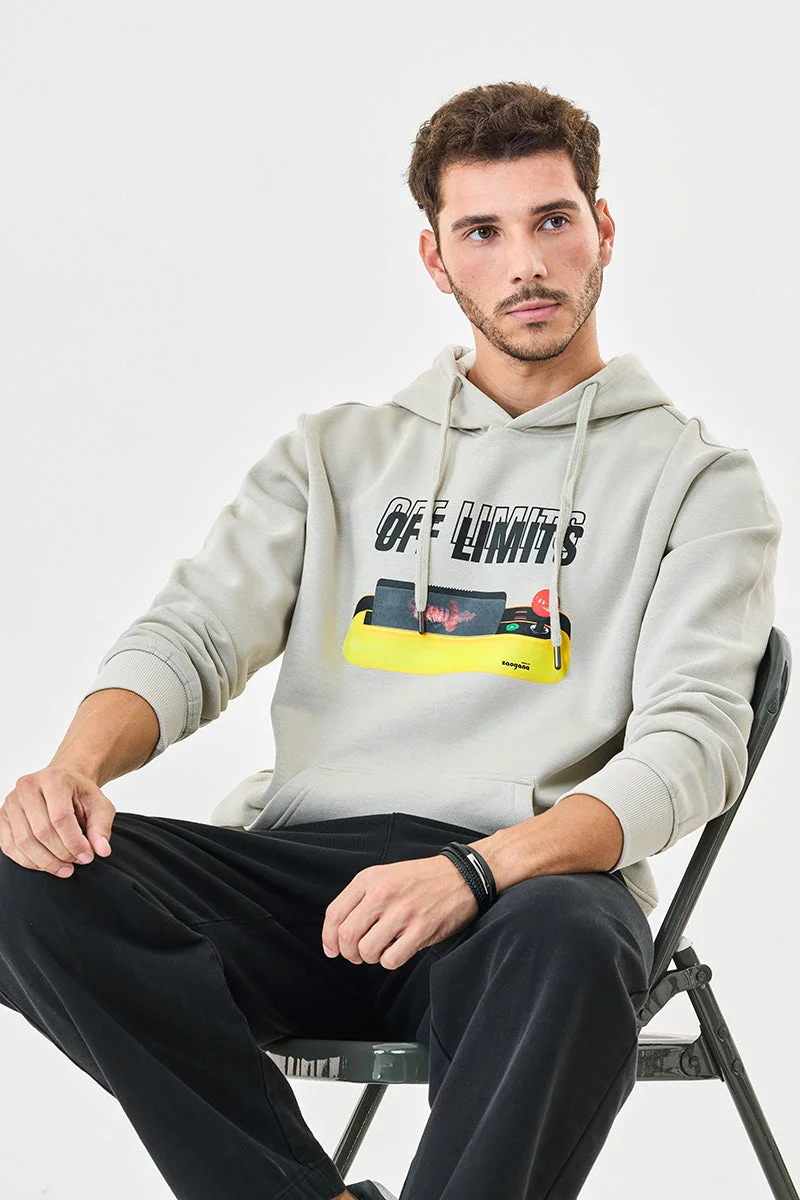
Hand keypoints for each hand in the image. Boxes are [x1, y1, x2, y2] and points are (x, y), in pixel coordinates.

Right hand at [0, 767, 114, 877]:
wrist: (62, 784)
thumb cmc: (80, 794)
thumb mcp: (100, 805)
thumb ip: (101, 827)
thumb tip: (102, 850)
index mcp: (54, 778)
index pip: (60, 817)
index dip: (74, 842)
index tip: (87, 856)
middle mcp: (28, 786)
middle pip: (41, 831)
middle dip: (61, 853)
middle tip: (77, 862)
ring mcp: (11, 801)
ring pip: (24, 841)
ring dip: (46, 861)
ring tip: (65, 868)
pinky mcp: (2, 816)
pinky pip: (9, 846)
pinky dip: (29, 861)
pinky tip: (47, 865)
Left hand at [320, 854, 478, 970]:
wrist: (461, 876)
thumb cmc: (422, 878)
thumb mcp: (385, 876)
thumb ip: (361, 899)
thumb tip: (338, 934)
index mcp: (369, 879)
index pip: (334, 914)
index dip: (328, 938)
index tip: (332, 949)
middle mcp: (382, 894)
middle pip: (347, 936)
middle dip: (349, 953)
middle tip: (358, 955)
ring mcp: (402, 912)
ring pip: (367, 951)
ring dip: (371, 958)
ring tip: (382, 950)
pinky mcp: (421, 929)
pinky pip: (391, 959)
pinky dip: (390, 961)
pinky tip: (398, 950)